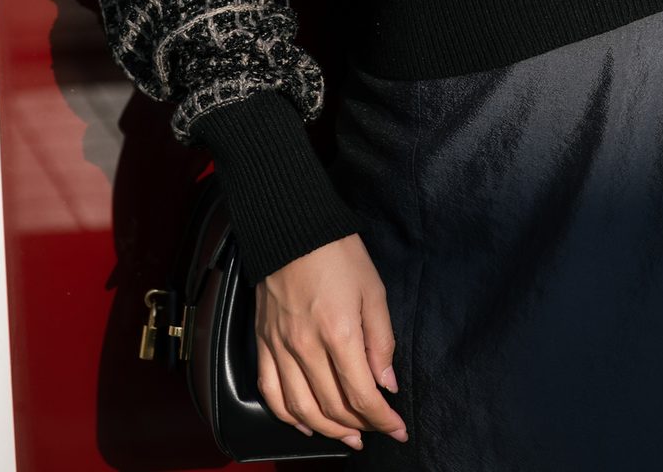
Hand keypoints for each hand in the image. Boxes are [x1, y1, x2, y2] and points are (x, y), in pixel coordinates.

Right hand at [255, 232, 407, 451]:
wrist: (293, 226)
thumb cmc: (338, 253)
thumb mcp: (373, 290)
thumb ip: (382, 341)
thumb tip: (387, 384)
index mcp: (339, 333)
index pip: (363, 395)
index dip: (383, 419)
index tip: (399, 428)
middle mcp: (306, 347)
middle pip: (333, 407)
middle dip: (361, 426)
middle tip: (377, 431)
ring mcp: (281, 346)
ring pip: (301, 409)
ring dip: (327, 430)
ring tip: (348, 436)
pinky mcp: (263, 342)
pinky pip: (270, 392)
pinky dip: (288, 416)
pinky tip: (305, 423)